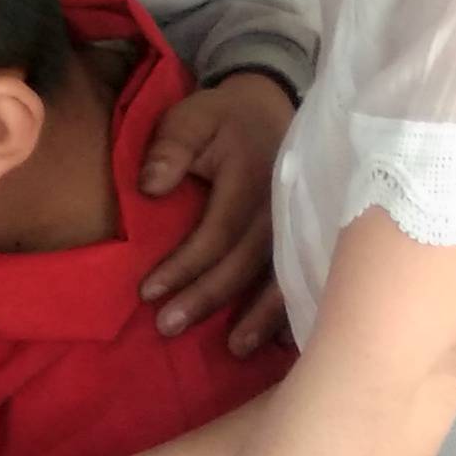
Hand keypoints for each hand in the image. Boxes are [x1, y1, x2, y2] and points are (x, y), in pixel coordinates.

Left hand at [139, 74, 295, 352]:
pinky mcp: (308, 236)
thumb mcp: (192, 117)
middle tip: (168, 327)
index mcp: (252, 180)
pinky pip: (304, 278)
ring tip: (234, 348)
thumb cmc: (222, 120)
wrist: (271, 108)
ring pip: (282, 278)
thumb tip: (150, 187)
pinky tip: (281, 343)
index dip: (183, 266)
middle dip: (207, 298)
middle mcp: (281, 208)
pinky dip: (292, 312)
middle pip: (245, 263)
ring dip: (259, 317)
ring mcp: (300, 224)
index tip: (148, 292)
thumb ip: (171, 147)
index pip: (216, 233)